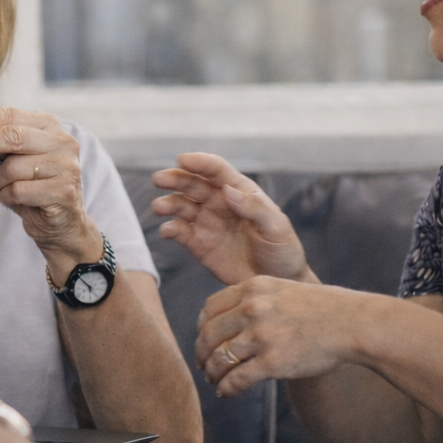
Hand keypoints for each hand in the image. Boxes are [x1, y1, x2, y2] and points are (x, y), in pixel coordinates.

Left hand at [0, 108, 96, 271]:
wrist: (59, 224)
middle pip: (12, 135)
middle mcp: (61, 141)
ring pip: (13, 167)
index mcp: (47, 126)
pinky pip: (19, 190)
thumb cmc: (29, 189)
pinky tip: (13, 198)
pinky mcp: (62, 191)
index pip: (8, 115)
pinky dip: (6, 196)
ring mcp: (65, 166)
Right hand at [151, 153, 308, 284]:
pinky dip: (170, 229)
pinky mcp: (198, 244)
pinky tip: (167, 231)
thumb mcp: (277, 227)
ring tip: (159, 207)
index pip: (217, 170)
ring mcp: (207, 222)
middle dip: (175, 179)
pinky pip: (180, 232)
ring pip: (181, 205)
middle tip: (158, 179)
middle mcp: (219, 203)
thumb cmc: (283, 250)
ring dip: (168, 203)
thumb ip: (253, 208)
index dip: (199, 162)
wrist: (278, 282)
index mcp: (240, 192)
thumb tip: (227, 191)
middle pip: (193, 184)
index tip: (182, 159)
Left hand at [196, 276, 368, 396]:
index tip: (204, 339)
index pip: (210, 308)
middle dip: (202, 353)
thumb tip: (231, 317)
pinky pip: (236, 379)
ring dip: (212, 373)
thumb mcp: (284, 289)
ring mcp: (262, 336)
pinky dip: (226, 388)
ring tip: (215, 381)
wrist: (355, 324)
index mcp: (253, 288)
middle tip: (204, 365)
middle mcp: (252, 309)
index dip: (202, 327)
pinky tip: (226, 392)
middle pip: (209, 335)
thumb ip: (256, 298)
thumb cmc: (324, 309)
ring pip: (219, 359)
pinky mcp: (273, 362)